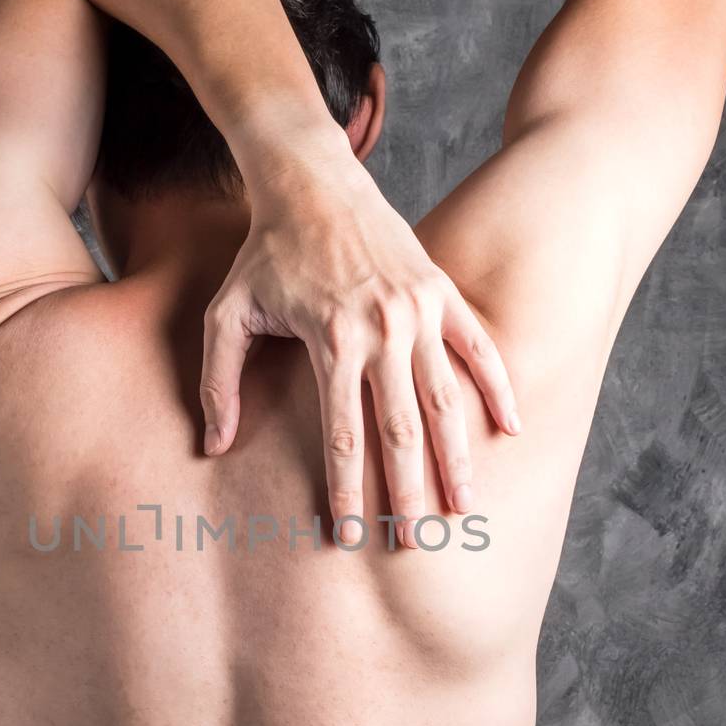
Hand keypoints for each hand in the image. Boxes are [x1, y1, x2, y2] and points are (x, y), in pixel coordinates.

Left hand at [201, 151, 520, 547]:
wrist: (312, 181)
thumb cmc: (263, 253)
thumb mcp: (226, 314)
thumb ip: (219, 382)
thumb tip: (215, 446)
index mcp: (331, 340)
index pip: (343, 436)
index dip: (347, 492)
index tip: (347, 535)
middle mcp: (382, 329)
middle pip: (400, 430)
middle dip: (406, 493)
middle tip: (412, 544)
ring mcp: (418, 310)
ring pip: (444, 399)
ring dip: (455, 457)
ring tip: (463, 506)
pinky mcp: (440, 291)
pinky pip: (477, 348)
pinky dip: (497, 389)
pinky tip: (510, 431)